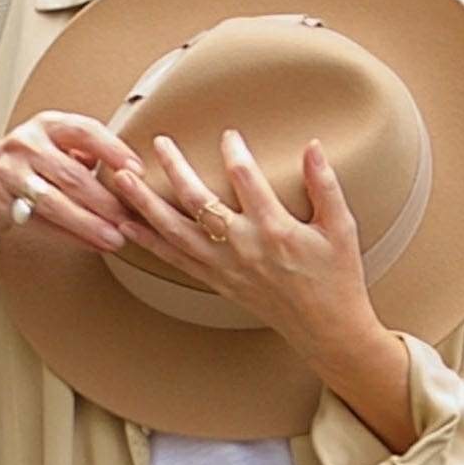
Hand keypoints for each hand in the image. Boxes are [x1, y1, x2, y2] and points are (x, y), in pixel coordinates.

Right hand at [0, 108, 141, 272]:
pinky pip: (41, 221)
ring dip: (90, 223)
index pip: (86, 131)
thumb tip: (127, 174)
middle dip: (106, 200)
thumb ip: (82, 158)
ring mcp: (10, 169)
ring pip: (58, 201)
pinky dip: (69, 235)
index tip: (137, 171)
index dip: (114, 150)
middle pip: (74, 174)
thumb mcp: (50, 152)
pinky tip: (91, 244)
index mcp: (46, 125)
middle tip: (131, 218)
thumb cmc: (20, 172)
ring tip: (115, 238)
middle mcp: (26, 142)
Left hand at [110, 130, 377, 369]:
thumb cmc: (336, 278)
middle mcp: (243, 248)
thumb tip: (313, 146)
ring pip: (175, 232)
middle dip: (175, 169)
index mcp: (275, 230)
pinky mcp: (216, 282)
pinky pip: (174, 260)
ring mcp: (225, 267)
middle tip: (158, 142)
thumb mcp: (340, 228)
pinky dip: (149, 242)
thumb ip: (325, 185)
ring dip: (146, 205)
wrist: (326, 330)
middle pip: (198, 202)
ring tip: (122, 180)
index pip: (246, 179)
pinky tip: (127, 226)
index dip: (234, 152)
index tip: (228, 134)